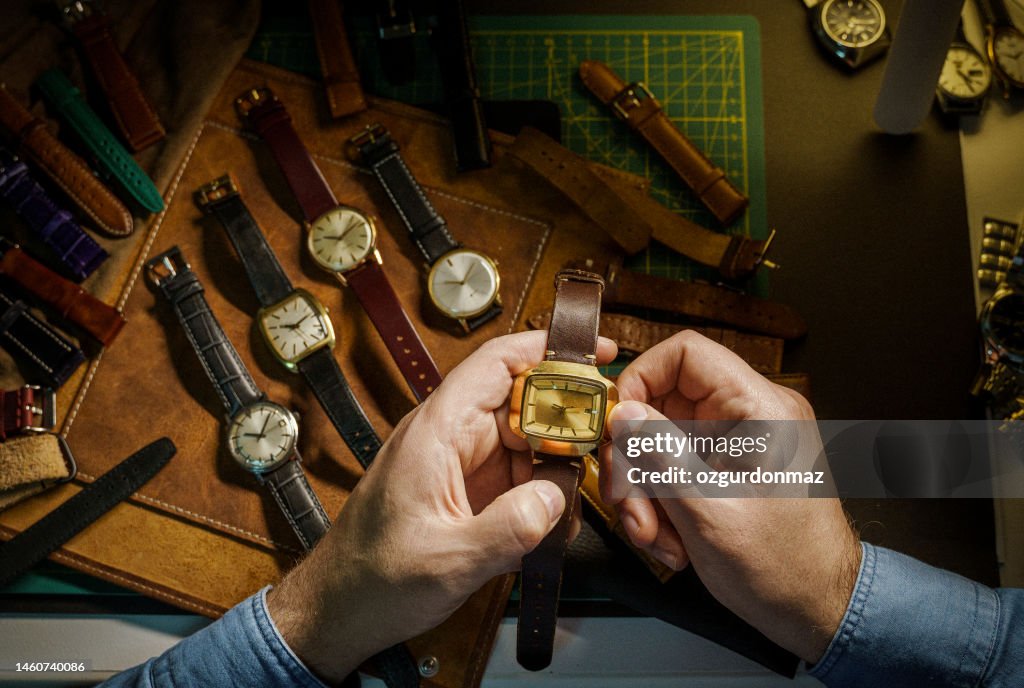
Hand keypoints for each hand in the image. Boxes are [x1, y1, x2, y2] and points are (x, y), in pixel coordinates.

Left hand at [267, 331, 616, 681]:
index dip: (549, 349)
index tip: (596, 354)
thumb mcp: (449, 559)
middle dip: (568, 424)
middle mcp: (450, 439)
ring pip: (526, 443)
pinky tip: (546, 530)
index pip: (496, 363)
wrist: (339, 612)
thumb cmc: (372, 580)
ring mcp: (459, 465)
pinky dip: (538, 499)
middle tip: (604, 451)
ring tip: (567, 510)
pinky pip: (515, 478)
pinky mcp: (466, 493)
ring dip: (555, 472)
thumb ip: (509, 528)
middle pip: (524, 403)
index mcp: (437, 433)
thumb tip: (557, 497)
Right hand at [601, 330, 859, 663]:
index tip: (616, 424)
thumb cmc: (785, 567)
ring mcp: (736, 441)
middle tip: (631, 506)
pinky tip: (670, 540)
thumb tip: (622, 412)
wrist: (818, 609)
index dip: (642, 379)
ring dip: (645, 490)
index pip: (687, 354)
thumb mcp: (711, 514)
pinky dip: (660, 502)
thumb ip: (663, 458)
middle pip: (662, 403)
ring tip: (655, 536)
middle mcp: (749, 415)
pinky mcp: (725, 465)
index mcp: (761, 409)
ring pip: (659, 440)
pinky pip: (672, 467)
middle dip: (637, 458)